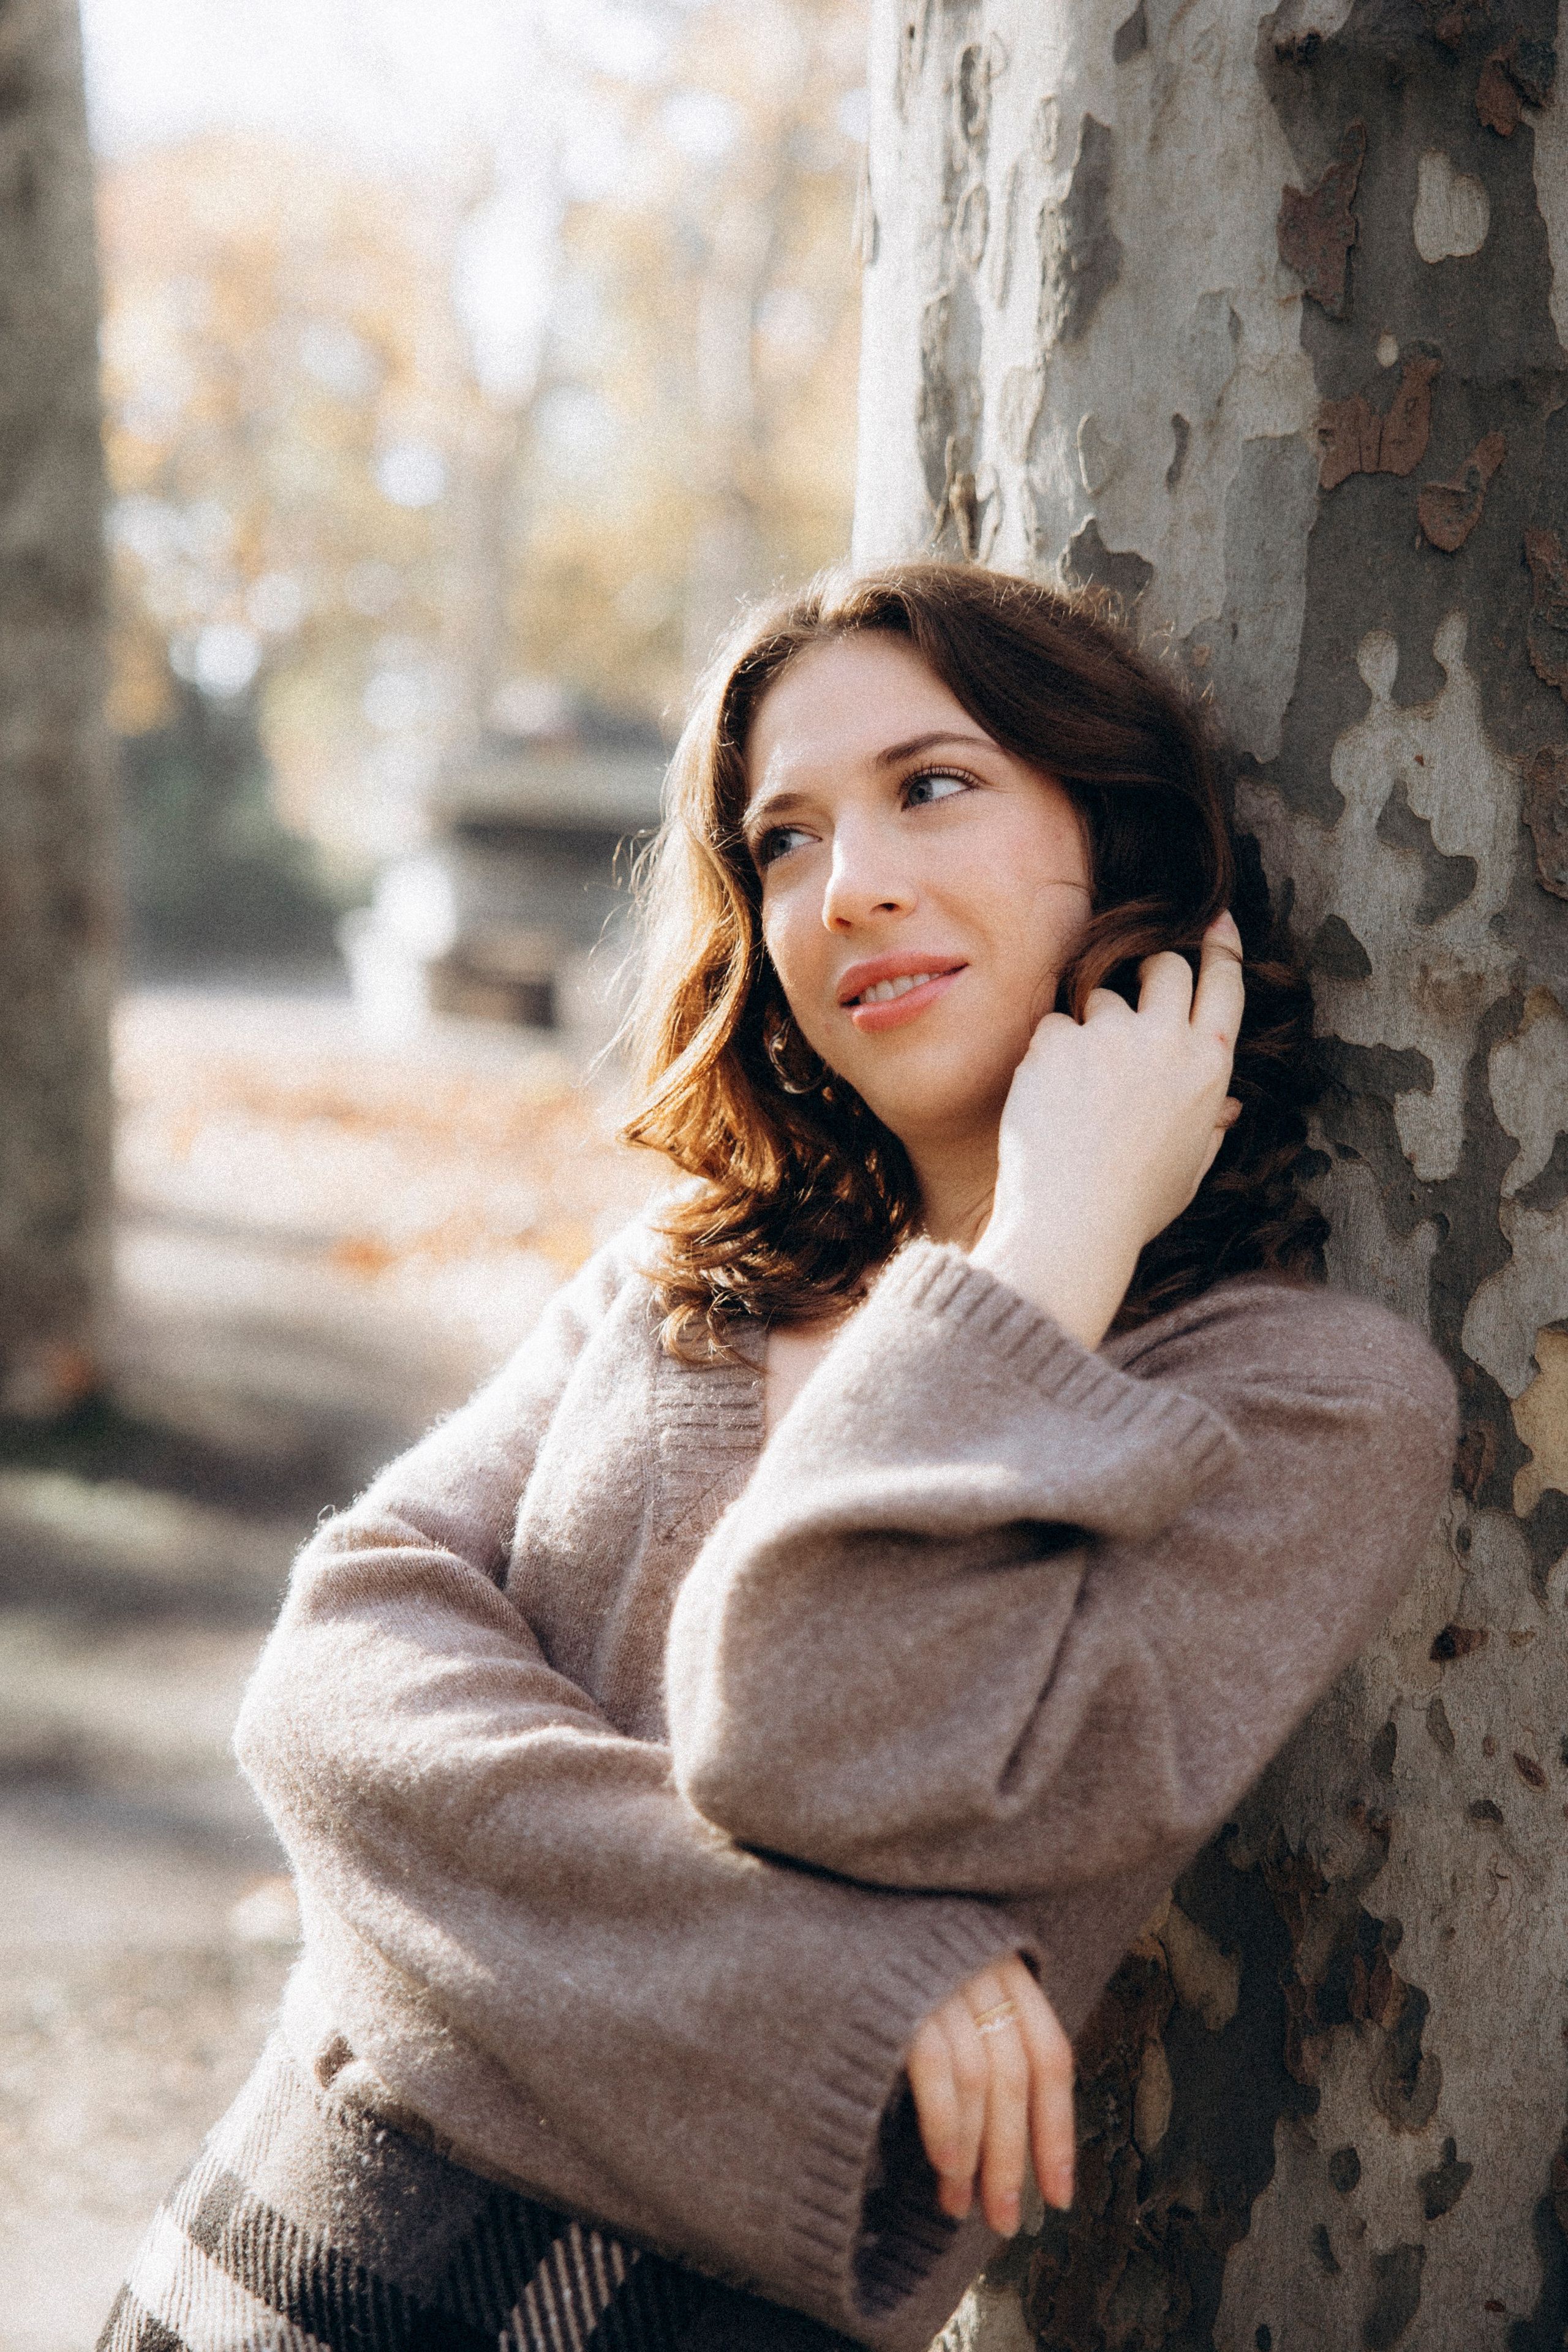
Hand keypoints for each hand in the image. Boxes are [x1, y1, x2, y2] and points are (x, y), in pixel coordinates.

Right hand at [905, 1953, 1074, 2233]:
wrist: (828, 1909)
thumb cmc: (890, 1964)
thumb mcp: (953, 1982)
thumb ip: (986, 2032)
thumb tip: (1011, 2138)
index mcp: (1007, 1967)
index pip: (1051, 2057)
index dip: (1058, 2132)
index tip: (1059, 2196)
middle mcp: (981, 1968)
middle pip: (1015, 2077)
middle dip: (1012, 2160)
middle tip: (1006, 2219)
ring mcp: (941, 1978)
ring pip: (979, 2081)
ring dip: (974, 2155)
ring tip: (960, 2203)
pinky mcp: (898, 1992)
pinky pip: (936, 2070)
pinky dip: (945, 2125)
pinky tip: (943, 2166)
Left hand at [971, 912, 1244, 1349]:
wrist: (1070, 1222)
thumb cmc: (1132, 1206)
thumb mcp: (1189, 1169)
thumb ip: (1209, 1128)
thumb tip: (1229, 1109)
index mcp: (1209, 1068)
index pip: (1223, 985)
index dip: (1221, 946)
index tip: (1216, 920)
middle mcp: (1167, 1040)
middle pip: (1166, 966)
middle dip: (1151, 969)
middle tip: (1131, 995)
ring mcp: (1111, 1036)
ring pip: (1102, 996)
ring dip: (1091, 1024)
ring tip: (1079, 1087)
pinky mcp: (1059, 1041)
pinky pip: (1053, 1025)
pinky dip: (1049, 1054)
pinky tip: (1047, 1098)